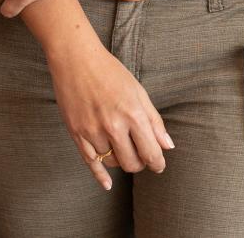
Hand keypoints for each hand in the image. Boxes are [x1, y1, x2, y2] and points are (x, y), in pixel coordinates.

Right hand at [44, 28, 173, 190]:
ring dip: (120, 160)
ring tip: (121, 148)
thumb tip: (167, 146)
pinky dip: (100, 176)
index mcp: (133, 114)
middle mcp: (113, 126)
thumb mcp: (138, 91)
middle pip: (132, 163)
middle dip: (140, 163)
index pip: (151, 153)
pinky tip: (107, 184)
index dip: (157, 163)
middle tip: (140, 156)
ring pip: (112, 162)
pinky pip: (90, 162)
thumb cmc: (110, 72)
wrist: (75, 59)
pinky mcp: (76, 133)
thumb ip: (154, 120)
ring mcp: (93, 131)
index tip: (158, 165)